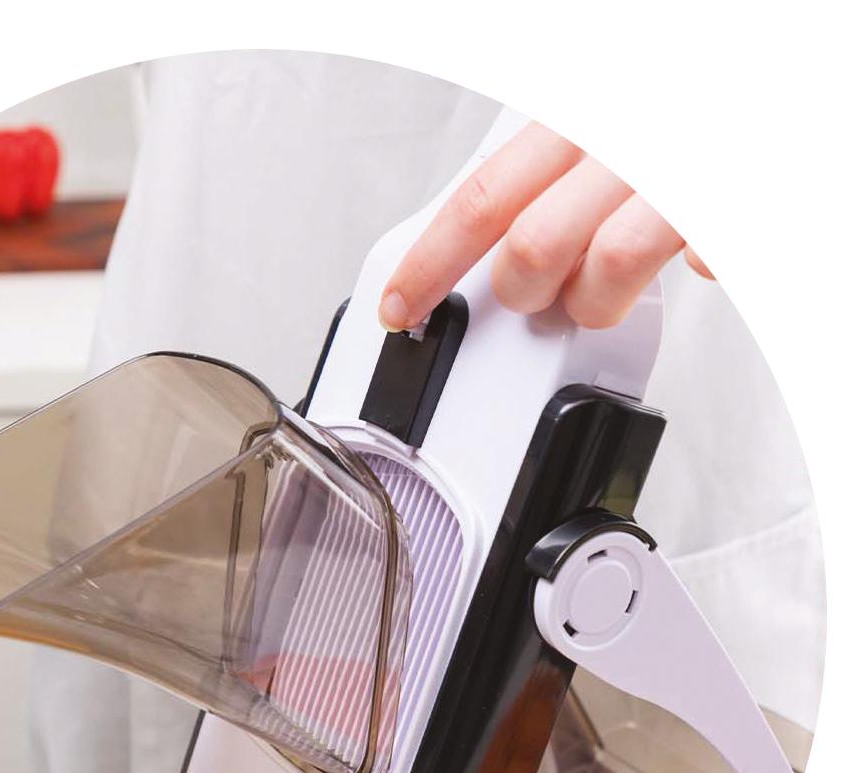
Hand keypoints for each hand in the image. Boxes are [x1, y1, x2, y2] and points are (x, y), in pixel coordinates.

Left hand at [380, 122, 713, 331]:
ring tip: (607, 290)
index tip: (400, 306)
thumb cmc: (672, 106)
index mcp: (576, 119)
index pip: (480, 198)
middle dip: (523, 292)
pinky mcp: (736, 202)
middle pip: (534, 246)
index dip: (430, 262)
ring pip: (610, 267)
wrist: (775, 64)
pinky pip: (712, 260)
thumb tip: (488, 235)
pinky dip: (703, 270)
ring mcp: (678, 173)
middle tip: (536, 290)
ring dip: (597, 303)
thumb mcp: (591, 125)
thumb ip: (543, 170)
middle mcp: (622, 141)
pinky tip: (701, 259)